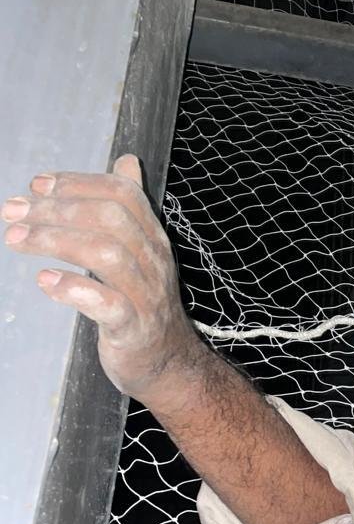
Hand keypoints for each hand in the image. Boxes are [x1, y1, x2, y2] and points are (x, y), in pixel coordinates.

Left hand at [2, 155, 203, 399]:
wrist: (169, 363)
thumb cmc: (144, 303)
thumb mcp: (141, 250)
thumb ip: (131, 207)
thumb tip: (126, 161)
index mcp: (152, 238)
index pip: (122, 194)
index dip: (78, 184)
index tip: (37, 184)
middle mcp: (153, 261)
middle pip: (111, 219)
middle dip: (57, 209)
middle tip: (13, 210)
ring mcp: (145, 295)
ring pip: (107, 255)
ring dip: (56, 241)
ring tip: (16, 239)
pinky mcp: (133, 328)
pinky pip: (107, 303)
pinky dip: (74, 288)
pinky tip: (46, 281)